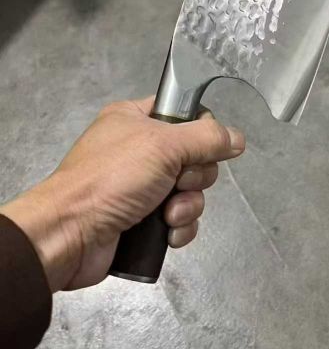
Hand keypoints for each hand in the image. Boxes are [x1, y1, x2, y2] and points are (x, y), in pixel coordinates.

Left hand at [0, 98, 244, 291]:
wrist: (69, 235)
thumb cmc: (111, 179)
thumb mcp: (163, 146)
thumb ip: (207, 138)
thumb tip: (238, 138)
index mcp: (135, 119)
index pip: (184, 113)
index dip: (200, 130)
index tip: (202, 146)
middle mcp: (139, 150)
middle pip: (194, 156)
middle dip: (194, 177)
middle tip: (177, 183)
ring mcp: (140, 187)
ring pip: (189, 191)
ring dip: (187, 206)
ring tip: (169, 215)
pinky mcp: (142, 220)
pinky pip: (179, 218)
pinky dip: (179, 227)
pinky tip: (168, 234)